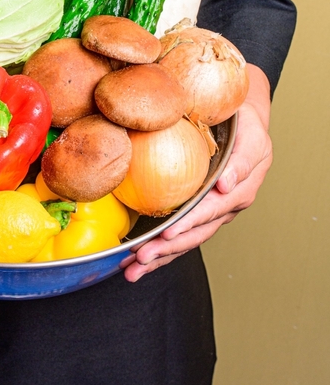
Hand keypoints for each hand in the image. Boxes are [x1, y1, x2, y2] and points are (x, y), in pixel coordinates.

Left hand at [122, 64, 271, 281]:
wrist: (244, 115)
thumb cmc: (243, 116)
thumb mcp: (250, 129)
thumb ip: (242, 157)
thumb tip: (227, 186)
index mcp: (242, 185)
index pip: (212, 210)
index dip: (189, 224)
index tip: (166, 234)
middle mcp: (230, 203)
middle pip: (197, 232)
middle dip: (168, 248)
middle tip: (141, 259)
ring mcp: (216, 210)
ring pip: (188, 238)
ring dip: (160, 257)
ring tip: (133, 270)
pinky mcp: (202, 210)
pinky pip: (182, 232)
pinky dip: (160, 248)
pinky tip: (137, 260)